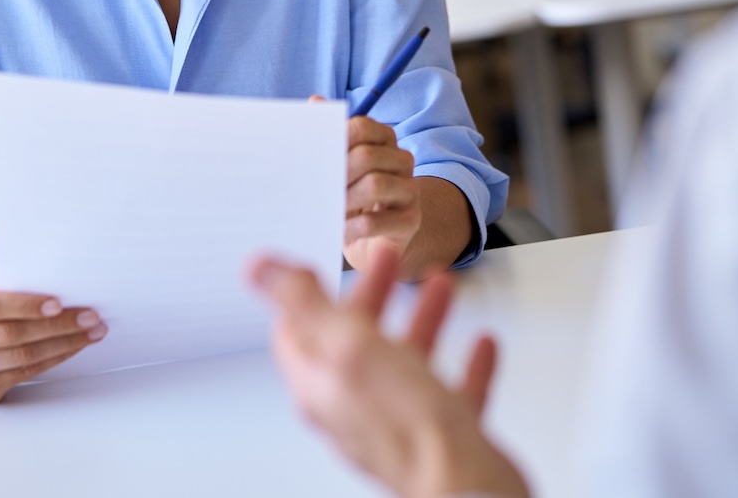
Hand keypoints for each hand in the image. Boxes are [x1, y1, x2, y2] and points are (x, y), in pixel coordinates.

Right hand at [0, 279, 107, 402]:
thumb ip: (2, 295)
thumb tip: (61, 287)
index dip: (24, 305)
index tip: (58, 302)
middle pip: (10, 334)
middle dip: (57, 325)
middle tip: (89, 316)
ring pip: (23, 355)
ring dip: (63, 343)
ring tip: (90, 331)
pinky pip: (25, 373)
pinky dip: (54, 358)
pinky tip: (72, 346)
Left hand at [249, 244, 529, 497]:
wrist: (462, 481)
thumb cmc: (404, 423)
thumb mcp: (347, 343)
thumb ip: (304, 302)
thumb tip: (257, 268)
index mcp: (323, 385)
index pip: (298, 333)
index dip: (305, 294)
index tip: (316, 267)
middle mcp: (355, 406)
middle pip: (357, 340)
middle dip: (372, 294)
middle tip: (386, 261)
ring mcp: (398, 421)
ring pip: (407, 361)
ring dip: (422, 319)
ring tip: (438, 286)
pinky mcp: (440, 435)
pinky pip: (450, 391)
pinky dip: (464, 364)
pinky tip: (479, 346)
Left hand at [312, 95, 423, 270]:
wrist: (373, 240)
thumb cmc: (351, 197)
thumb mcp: (339, 166)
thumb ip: (329, 135)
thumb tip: (315, 102)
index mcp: (384, 140)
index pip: (363, 125)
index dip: (337, 138)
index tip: (315, 157)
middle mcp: (402, 161)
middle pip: (367, 156)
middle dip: (337, 174)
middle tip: (316, 189)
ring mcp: (410, 191)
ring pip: (376, 186)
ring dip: (345, 200)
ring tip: (328, 210)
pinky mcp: (410, 220)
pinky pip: (377, 222)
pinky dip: (351, 227)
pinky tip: (339, 230)